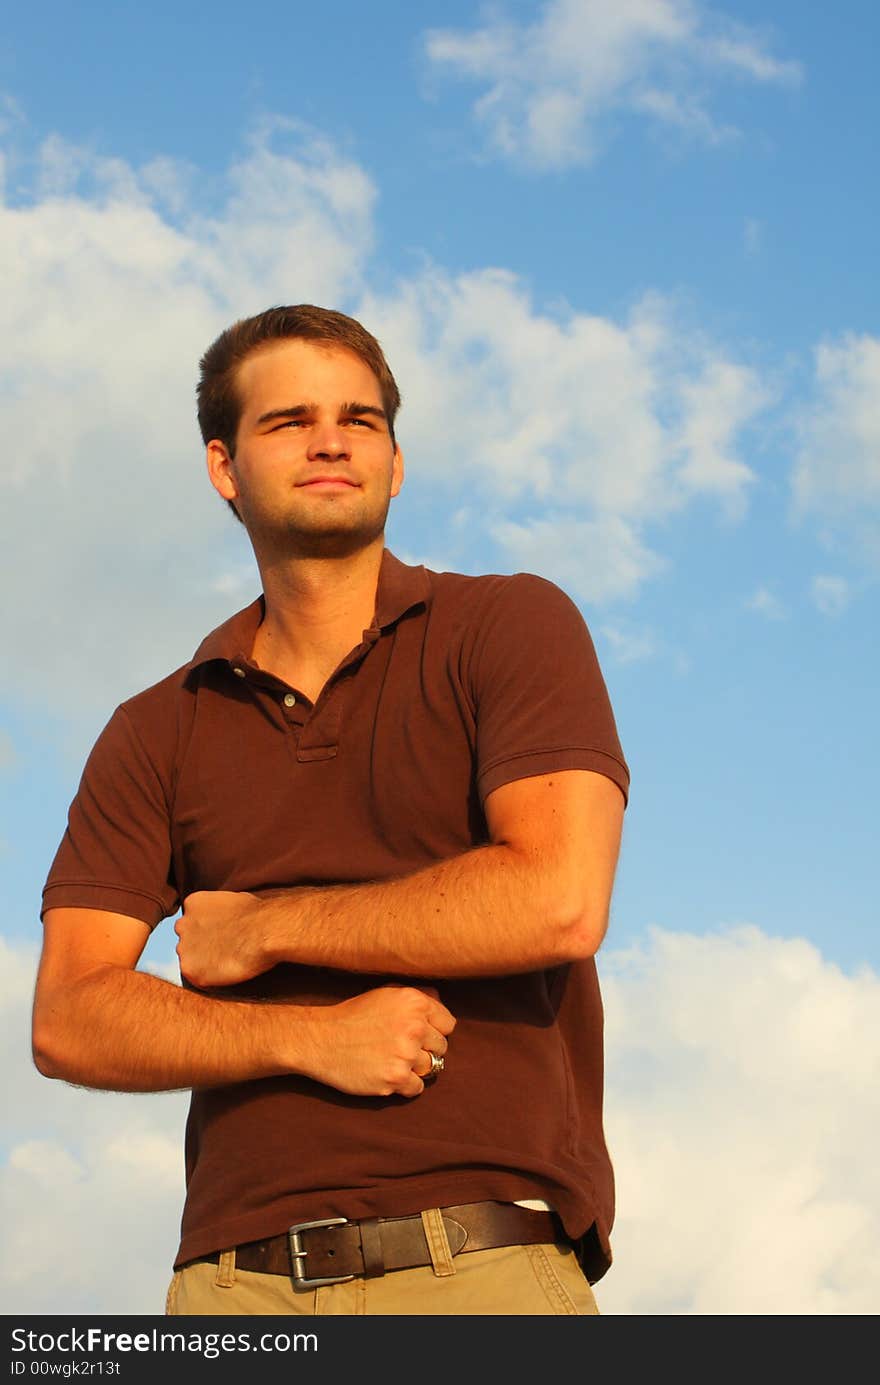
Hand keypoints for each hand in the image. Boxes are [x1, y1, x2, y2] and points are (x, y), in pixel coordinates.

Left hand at [175, 890, 268, 987]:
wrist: (263, 932)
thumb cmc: (256, 915)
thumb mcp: (234, 900)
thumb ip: (220, 910)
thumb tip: (225, 917)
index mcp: (193, 904)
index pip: (193, 919)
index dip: (208, 928)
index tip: (221, 934)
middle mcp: (183, 925)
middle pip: (188, 939)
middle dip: (201, 944)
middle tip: (223, 949)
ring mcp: (184, 948)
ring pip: (190, 959)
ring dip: (204, 961)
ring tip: (227, 961)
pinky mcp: (190, 970)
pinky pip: (197, 977)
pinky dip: (210, 978)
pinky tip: (227, 971)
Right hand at [303, 985, 455, 1097]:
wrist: (321, 1040)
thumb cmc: (354, 1015)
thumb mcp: (386, 994)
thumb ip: (418, 997)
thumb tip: (441, 1002)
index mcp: (415, 1003)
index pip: (448, 1025)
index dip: (433, 1030)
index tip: (418, 1034)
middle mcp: (414, 1027)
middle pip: (441, 1048)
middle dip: (425, 1050)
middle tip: (402, 1048)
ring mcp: (405, 1055)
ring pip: (431, 1068)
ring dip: (415, 1068)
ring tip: (393, 1060)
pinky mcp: (395, 1078)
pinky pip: (417, 1088)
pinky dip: (405, 1085)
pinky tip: (388, 1073)